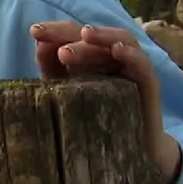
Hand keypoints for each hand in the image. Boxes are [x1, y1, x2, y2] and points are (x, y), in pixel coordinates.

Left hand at [30, 21, 181, 182]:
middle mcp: (111, 58)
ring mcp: (131, 69)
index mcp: (90, 57)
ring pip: (121, 42)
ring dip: (102, 37)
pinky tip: (116, 51)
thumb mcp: (66, 94)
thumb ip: (53, 71)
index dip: (56, 31)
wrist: (127, 153)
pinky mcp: (149, 84)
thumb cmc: (93, 121)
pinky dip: (131, 54)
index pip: (73, 36)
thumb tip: (39, 44)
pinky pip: (142, 65)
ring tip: (84, 35)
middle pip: (94, 38)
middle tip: (48, 38)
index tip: (34, 31)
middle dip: (70, 34)